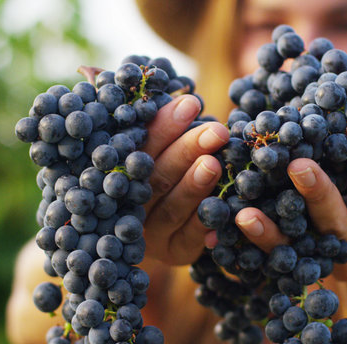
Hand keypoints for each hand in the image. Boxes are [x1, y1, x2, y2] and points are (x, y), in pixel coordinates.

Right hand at [140, 95, 229, 264]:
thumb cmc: (166, 168)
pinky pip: (191, 239)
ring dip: (194, 186)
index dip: (163, 125)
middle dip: (185, 151)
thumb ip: (157, 125)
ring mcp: (151, 234)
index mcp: (120, 173)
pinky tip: (225, 206)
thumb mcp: (158, 147)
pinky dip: (207, 222)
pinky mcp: (175, 253)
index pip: (138, 147)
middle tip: (215, 131)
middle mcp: (130, 205)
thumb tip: (166, 88)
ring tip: (214, 164)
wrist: (167, 228)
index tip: (190, 102)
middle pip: (155, 178)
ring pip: (171, 209)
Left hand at [223, 123, 346, 279]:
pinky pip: (281, 254)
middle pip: (340, 223)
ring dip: (280, 222)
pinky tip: (243, 218)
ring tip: (252, 208)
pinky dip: (261, 237)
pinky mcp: (304, 268)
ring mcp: (332, 264)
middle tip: (299, 164)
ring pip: (306, 242)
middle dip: (320, 192)